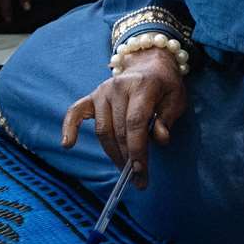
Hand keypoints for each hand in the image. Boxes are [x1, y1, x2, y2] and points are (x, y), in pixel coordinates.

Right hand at [61, 46, 184, 188]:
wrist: (149, 64)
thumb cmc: (165, 86)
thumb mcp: (176, 99)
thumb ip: (168, 119)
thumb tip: (159, 139)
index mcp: (142, 85)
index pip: (135, 122)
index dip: (137, 149)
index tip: (141, 171)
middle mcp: (117, 87)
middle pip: (119, 130)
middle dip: (128, 158)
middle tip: (138, 180)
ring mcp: (102, 91)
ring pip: (102, 130)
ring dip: (113, 153)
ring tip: (124, 170)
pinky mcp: (92, 96)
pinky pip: (76, 113)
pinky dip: (70, 128)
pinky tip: (67, 144)